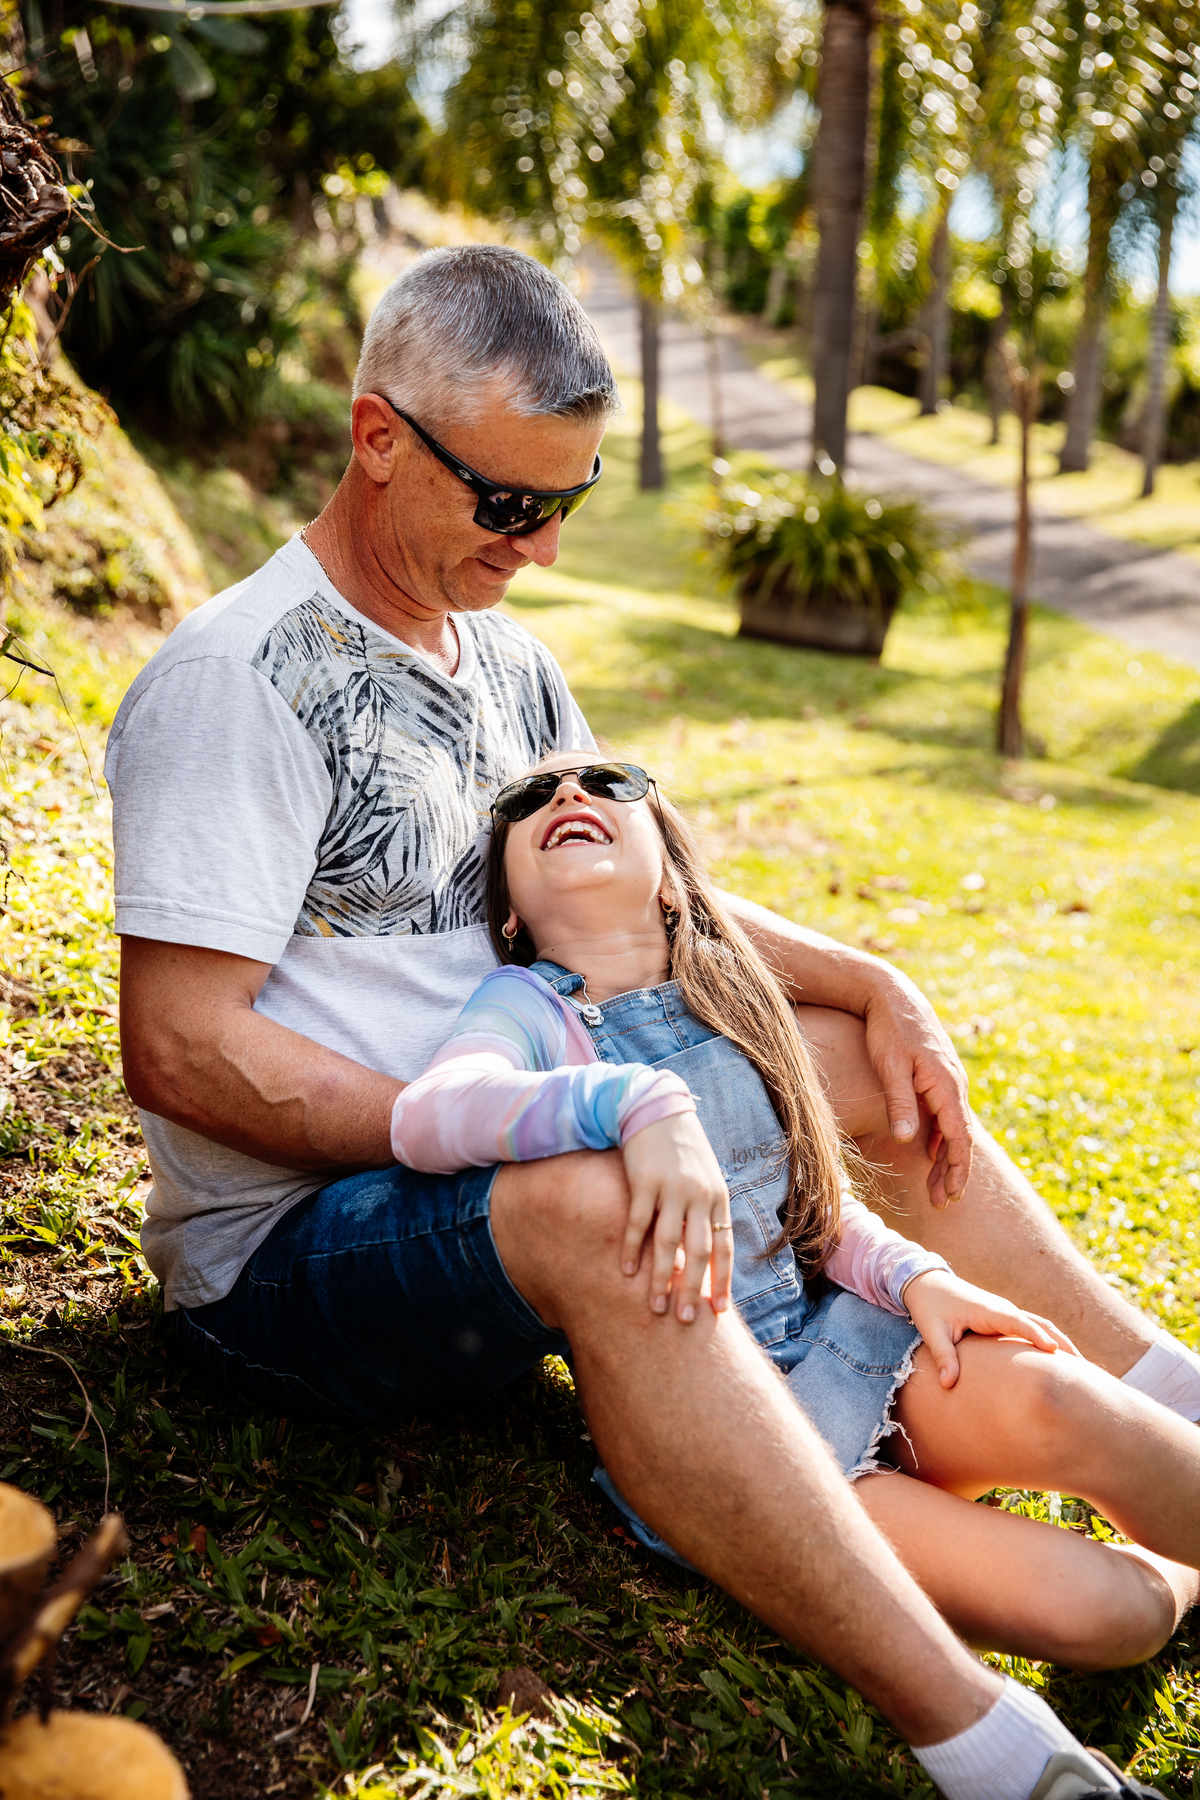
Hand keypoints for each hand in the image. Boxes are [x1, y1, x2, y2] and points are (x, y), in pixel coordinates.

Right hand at [620, 1113, 731, 1323]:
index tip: (718, 1311)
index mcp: (718, 1198)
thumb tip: (706, 1255)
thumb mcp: (704, 1178)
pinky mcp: (645, 1182)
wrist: (657, 1110)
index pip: (724, 1246)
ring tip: (656, 1306)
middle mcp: (699, 1195)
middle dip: (692, 1289)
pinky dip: (632, 1249)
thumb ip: (706, 1212)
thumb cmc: (682, 1152)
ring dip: (661, 1278)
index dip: (722, 1280)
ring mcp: (672, 1189)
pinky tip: (627, 1271)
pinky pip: (638, 1223)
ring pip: (668, 1243)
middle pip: (698, 1251)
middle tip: (685, 1320)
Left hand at [861, 966, 972, 1206]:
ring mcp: (949, 1079)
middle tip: (942, 1204)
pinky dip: (941, 1137)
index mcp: (946, 1085)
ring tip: (937, 1188)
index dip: (956, 1170)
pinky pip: (946, 1114)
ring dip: (946, 1158)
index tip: (950, 1197)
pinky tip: (931, 1154)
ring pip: (954, 1127)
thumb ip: (900, 1103)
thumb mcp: (889, 1066)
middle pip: (960, 1138)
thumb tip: (905, 1140)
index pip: (959, 1138)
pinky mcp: (938, 1075)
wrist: (892, 993)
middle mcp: (955, 1084)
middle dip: (953, 1173)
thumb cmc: (887, 1029)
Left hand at [902, 1268, 1078, 1389]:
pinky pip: (1032, 1327)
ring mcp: (1006, 1311)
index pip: (1019, 1322)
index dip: (1037, 1336)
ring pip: (1041, 1325)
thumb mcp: (933, 1331)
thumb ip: (944, 1356)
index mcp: (989, 1310)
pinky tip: (1060, 1359)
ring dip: (1060, 1342)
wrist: (927, 1282)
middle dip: (1062, 1344)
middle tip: (1086, 1370)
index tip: (1056, 1352)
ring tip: (1083, 1368)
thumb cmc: (930, 1306)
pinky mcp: (1004, 1317)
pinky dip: (1049, 1339)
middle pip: (1041, 1324)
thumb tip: (948, 1385)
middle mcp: (1003, 1308)